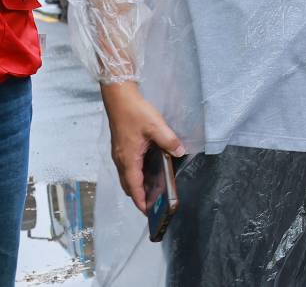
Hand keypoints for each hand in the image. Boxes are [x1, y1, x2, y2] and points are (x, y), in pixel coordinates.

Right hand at [101, 82, 184, 211]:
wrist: (119, 98)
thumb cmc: (136, 113)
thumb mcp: (156, 126)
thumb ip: (169, 141)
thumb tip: (180, 152)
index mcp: (128, 159)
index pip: (134, 186)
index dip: (141, 200)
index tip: (148, 212)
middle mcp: (121, 160)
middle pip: (129, 185)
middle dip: (140, 196)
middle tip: (154, 204)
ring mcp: (119, 154)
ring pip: (127, 177)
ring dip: (137, 186)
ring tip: (153, 191)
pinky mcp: (121, 148)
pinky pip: (127, 168)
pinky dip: (136, 175)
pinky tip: (148, 171)